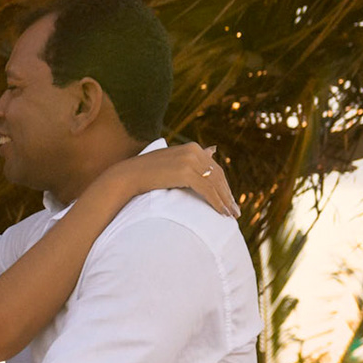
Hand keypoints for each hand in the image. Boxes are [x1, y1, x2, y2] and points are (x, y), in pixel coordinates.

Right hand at [113, 142, 237, 217]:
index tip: (229, 200)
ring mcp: (190, 160)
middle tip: (234, 211)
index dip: (224, 186)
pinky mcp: (185, 172)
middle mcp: (194, 150)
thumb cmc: (147, 172)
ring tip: (230, 215)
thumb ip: (194, 158)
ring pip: (215, 184)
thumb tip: (213, 150)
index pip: (215, 168)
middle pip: (217, 176)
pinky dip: (216, 202)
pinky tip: (221, 212)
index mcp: (192, 147)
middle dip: (227, 195)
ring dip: (225, 201)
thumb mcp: (174, 161)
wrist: (128, 175)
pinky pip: (207, 190)